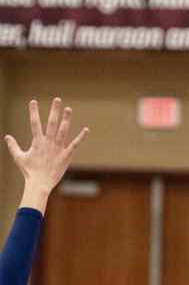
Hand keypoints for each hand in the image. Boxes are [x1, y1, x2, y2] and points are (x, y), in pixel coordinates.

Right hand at [5, 98, 88, 212]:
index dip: (33, 112)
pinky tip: (86, 130)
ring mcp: (58, 149)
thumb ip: (13, 146)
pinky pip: (74, 145)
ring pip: (63, 131)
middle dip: (54, 111)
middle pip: (51, 123)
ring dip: (66, 120)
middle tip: (57, 99)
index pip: (34, 123)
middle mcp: (48, 143)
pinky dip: (80, 138)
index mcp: (37, 142)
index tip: (33, 101)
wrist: (39, 184)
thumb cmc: (29, 172)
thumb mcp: (19, 158)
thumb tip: (7, 136)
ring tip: (68, 109)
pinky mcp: (66, 156)